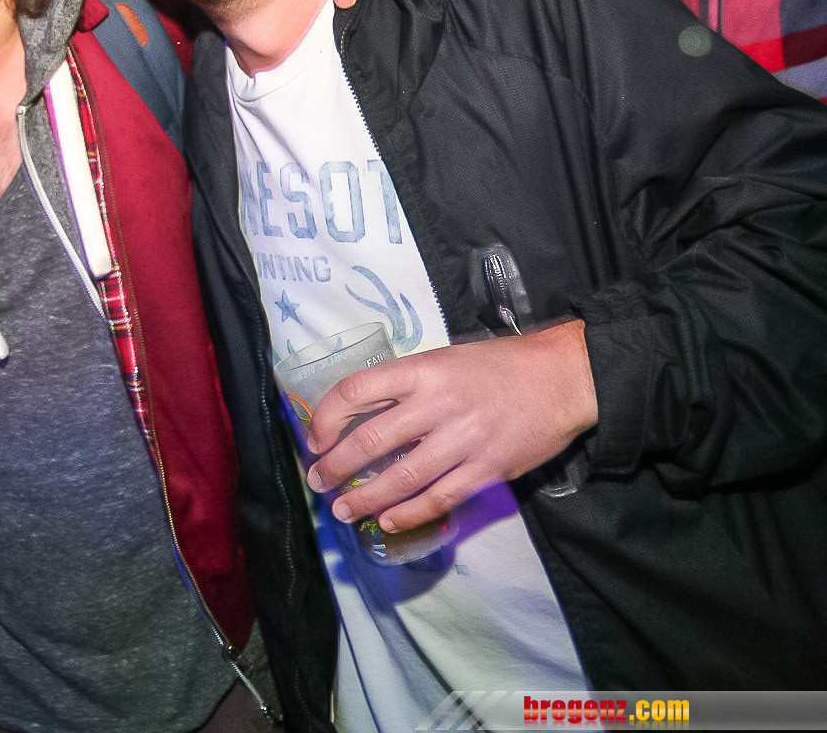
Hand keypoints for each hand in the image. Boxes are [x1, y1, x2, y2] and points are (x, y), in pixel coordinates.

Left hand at [303, 320, 596, 533]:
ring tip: (343, 510)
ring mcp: (464, 439)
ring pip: (401, 477)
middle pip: (371, 440)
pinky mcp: (488, 468)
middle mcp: (438, 404)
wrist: (563, 377)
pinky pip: (439, 498)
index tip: (315, 438)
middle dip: (335, 466)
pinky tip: (387, 520)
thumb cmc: (498, 366)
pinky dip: (409, 512)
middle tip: (317, 481)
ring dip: (365, 497)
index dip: (327, 418)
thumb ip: (407, 386)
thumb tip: (362, 416)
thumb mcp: (444, 359)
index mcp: (422, 370)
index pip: (356, 391)